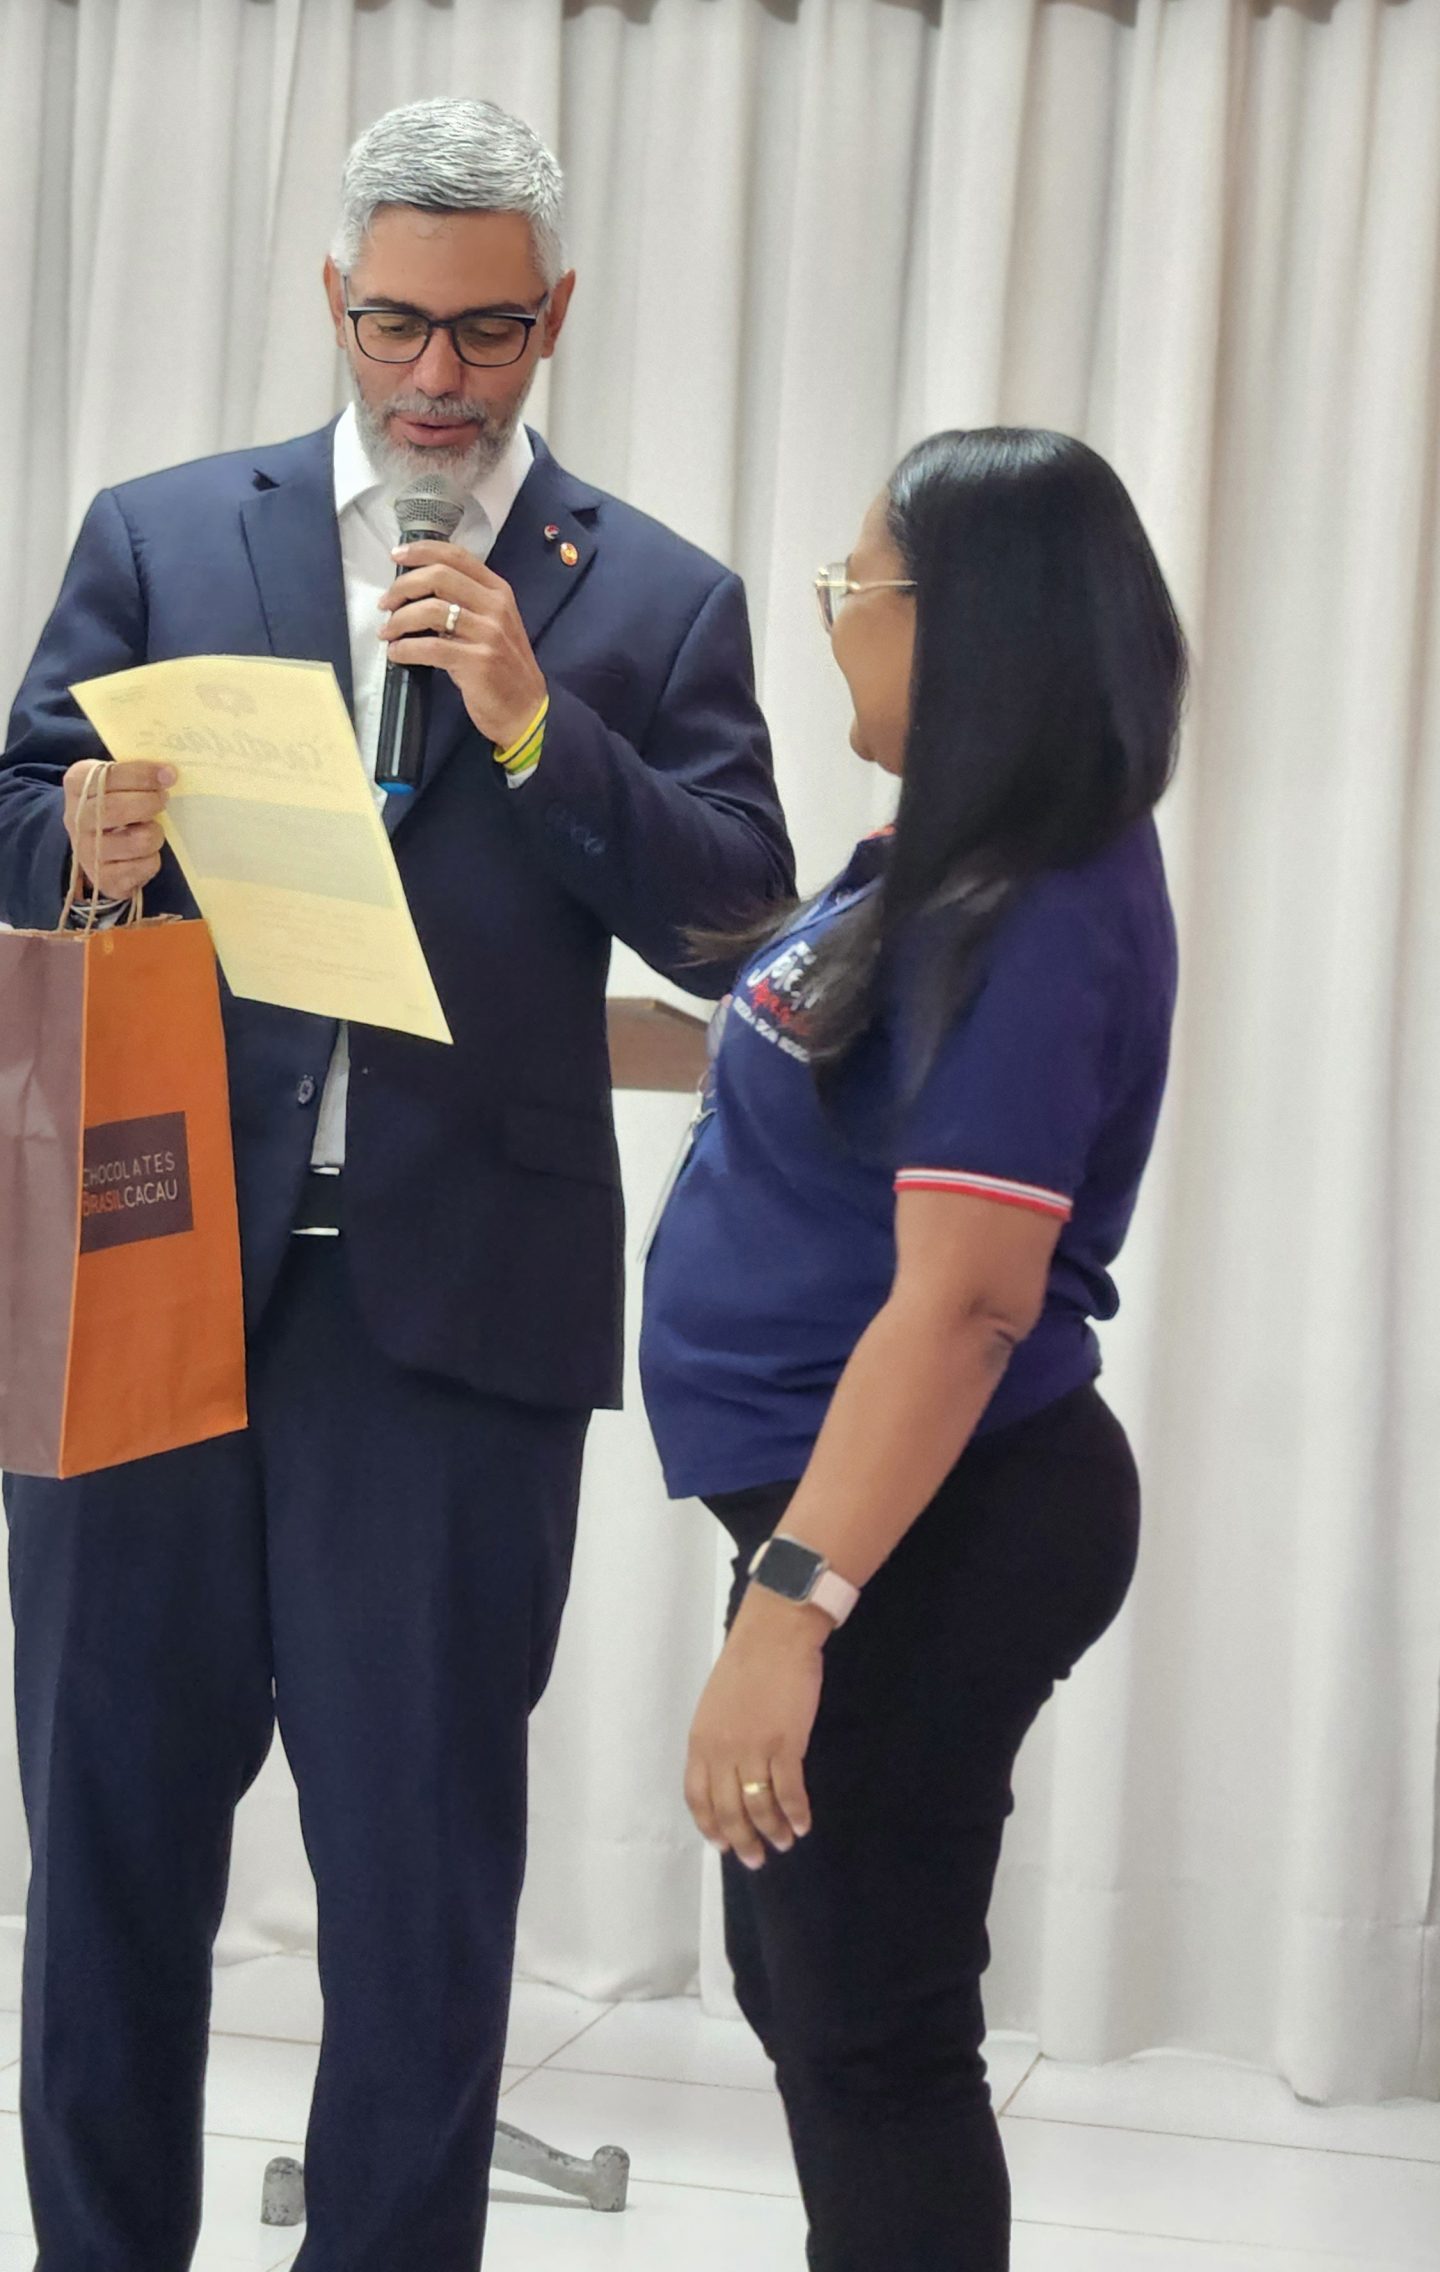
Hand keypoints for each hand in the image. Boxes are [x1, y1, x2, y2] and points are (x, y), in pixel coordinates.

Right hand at [63, 759, 174, 898]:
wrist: (93, 844)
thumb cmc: (113, 802)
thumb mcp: (114, 780)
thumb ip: (135, 772)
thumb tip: (168, 773)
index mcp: (77, 784)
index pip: (109, 776)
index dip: (143, 775)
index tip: (169, 775)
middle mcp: (76, 818)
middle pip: (118, 808)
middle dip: (150, 802)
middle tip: (163, 800)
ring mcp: (87, 851)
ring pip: (139, 840)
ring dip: (155, 832)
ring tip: (151, 828)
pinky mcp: (104, 878)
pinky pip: (144, 866)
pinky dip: (152, 859)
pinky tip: (144, 853)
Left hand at [379, 540, 546, 751]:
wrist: (527, 711)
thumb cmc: (503, 668)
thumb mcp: (492, 626)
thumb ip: (465, 604)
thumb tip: (418, 593)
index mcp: (498, 591)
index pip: (456, 556)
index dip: (421, 551)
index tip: (396, 555)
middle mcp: (495, 607)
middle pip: (438, 577)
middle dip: (403, 587)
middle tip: (386, 604)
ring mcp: (488, 634)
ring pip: (430, 611)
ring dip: (399, 620)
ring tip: (388, 632)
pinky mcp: (477, 662)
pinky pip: (430, 648)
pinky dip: (405, 649)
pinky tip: (397, 654)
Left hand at [684, 1588, 827, 1869]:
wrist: (775, 1635)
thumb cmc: (747, 1664)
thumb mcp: (716, 1705)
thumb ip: (717, 1741)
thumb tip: (728, 1775)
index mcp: (700, 1740)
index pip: (697, 1797)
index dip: (711, 1826)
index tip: (723, 1845)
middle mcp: (721, 1751)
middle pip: (728, 1811)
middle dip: (743, 1841)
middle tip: (757, 1859)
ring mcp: (753, 1749)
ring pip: (759, 1807)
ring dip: (773, 1831)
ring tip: (784, 1842)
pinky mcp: (785, 1744)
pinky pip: (788, 1792)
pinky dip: (796, 1813)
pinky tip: (804, 1824)